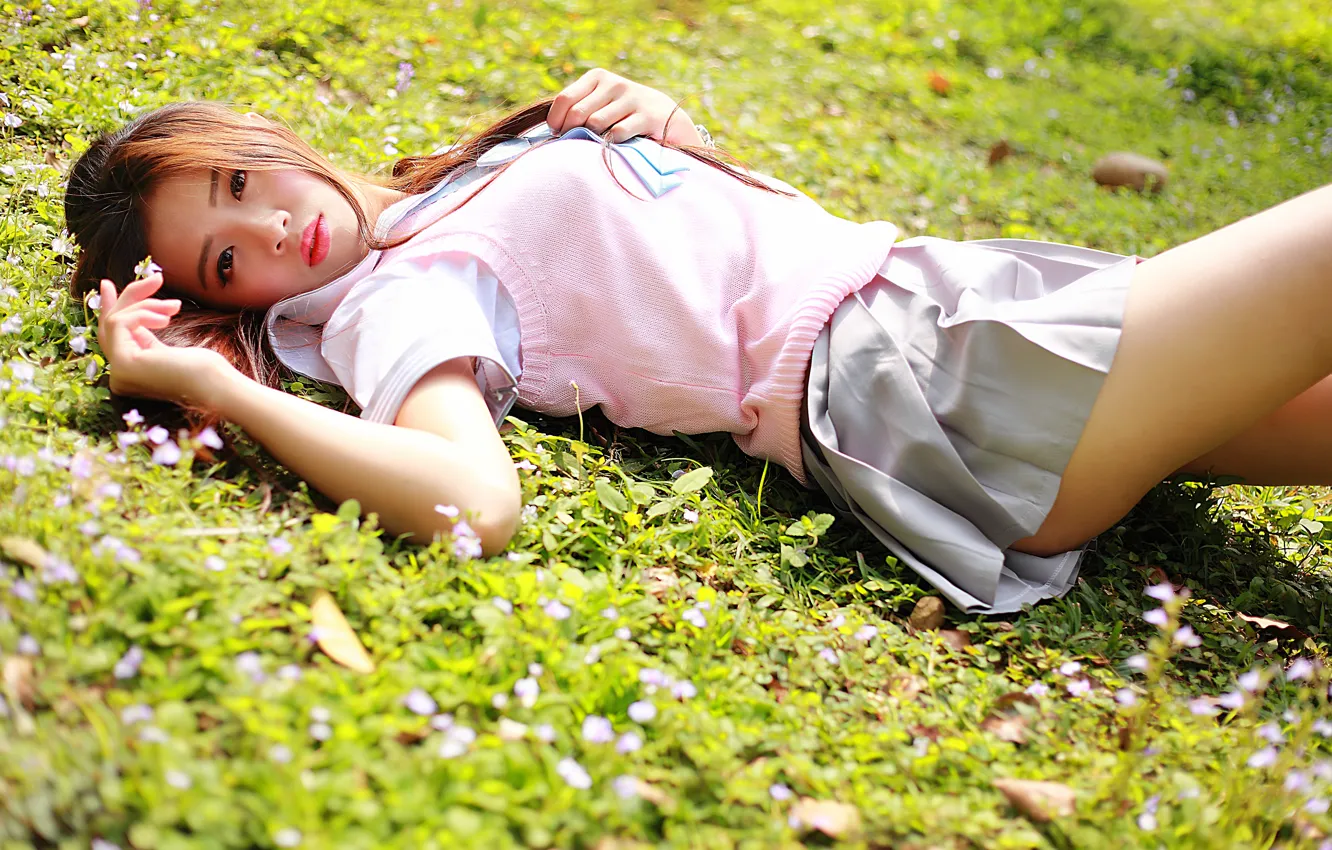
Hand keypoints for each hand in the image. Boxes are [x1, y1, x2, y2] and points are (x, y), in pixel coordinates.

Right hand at [97, 272, 234, 407]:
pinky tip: (165, 319)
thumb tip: (136, 314)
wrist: (217, 386)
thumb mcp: (168, 348)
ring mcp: (118, 372)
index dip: (108, 308)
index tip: (108, 284)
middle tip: (157, 279)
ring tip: (175, 307)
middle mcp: (119, 375)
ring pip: (114, 320)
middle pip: (110, 325)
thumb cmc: (204, 369)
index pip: (111, 336)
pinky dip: (142, 313)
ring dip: (146, 304)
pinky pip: (119, 323)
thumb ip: (146, 337)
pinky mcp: (123, 364)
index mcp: (129, 372)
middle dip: (130, 297)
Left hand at [547, 68, 702, 146]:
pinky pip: (617, 134)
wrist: (665, 116)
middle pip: (578, 114)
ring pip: (596, 124)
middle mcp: (614, 84)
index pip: (565, 99)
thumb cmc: (622, 114)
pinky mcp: (646, 115)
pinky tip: (614, 145)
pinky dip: (611, 144)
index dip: (556, 121)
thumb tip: (550, 128)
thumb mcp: (600, 102)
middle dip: (572, 132)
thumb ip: (577, 108)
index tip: (558, 134)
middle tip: (576, 142)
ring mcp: (631, 98)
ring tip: (597, 142)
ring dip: (593, 138)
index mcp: (597, 77)